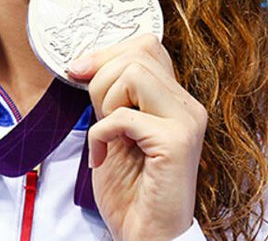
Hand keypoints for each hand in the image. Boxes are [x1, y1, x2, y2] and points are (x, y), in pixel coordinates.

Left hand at [67, 34, 206, 240]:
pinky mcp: (176, 142)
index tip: (80, 71)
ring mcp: (186, 121)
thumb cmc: (131, 193)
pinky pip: (123, 116)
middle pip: (138, 53)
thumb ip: (112, 98)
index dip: (107, 53)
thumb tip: (86, 64)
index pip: (146, 46)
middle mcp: (188, 105)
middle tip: (98, 116)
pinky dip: (100, 136)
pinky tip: (102, 158)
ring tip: (108, 136)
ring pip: (134, 73)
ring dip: (105, 103)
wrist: (147, 237)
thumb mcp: (115, 132)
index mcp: (175, 100)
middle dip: (102, 79)